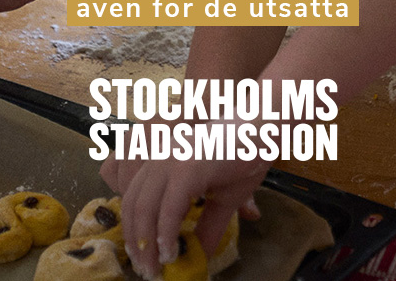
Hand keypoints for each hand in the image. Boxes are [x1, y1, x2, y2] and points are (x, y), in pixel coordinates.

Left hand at [101, 119, 266, 279]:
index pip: (135, 198)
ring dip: (146, 244)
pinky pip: (168, 208)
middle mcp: (161, 158)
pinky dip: (165, 234)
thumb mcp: (222, 199)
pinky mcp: (187, 167)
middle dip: (135, 242)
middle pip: (132, 204)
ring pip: (143, 207)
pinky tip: (170, 253)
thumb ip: (207, 225)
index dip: (133, 230)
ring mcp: (172, 161)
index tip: (142, 257)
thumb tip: (199, 257)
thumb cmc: (244, 157)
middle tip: (145, 270)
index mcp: (163, 161)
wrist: (263, 128)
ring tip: (155, 268)